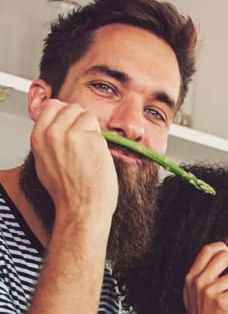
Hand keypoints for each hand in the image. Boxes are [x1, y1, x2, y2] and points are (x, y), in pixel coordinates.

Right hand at [29, 95, 117, 229]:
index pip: (53, 106)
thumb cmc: (66, 190)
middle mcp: (54, 132)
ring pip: (88, 116)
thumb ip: (49, 140)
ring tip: (89, 151)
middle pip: (72, 107)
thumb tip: (58, 125)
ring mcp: (74, 135)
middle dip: (81, 121)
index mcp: (39, 137)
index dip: (65, 114)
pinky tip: (96, 159)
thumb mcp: (44, 161)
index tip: (71, 125)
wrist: (81, 207)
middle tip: (84, 141)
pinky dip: (102, 143)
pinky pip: (101, 132)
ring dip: (93, 130)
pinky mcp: (93, 141)